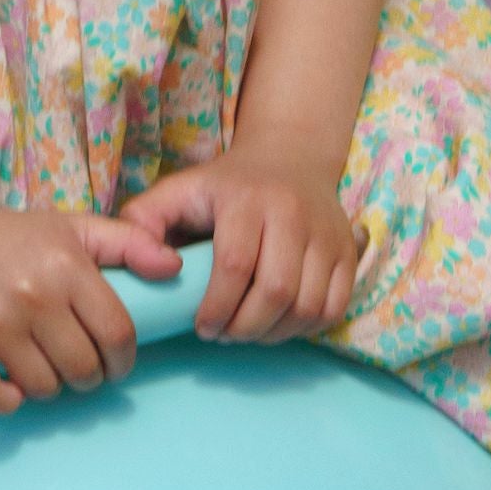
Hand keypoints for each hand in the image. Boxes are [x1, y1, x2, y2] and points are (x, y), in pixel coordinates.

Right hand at [0, 193, 181, 415]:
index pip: (117, 333)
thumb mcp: (76, 228)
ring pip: (43, 386)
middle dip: (90, 376)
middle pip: (83, 368)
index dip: (124, 359)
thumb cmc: (17, 236)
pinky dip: (8, 401)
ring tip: (46, 367)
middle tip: (81, 367)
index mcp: (67, 267)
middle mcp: (33, 296)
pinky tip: (14, 387)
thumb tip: (176, 267)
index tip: (117, 363)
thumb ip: (131, 243)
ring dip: (51, 386)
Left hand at [118, 138, 358, 342]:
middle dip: (245, 328)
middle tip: (225, 334)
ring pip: (307, 305)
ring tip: (249, 330)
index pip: (235, 264)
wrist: (291, 156)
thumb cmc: (225, 185)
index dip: (217, 307)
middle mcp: (292, 212)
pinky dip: (306, 327)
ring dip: (274, 333)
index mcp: (247, 198)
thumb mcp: (177, 190)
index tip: (202, 326)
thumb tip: (156, 269)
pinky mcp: (347, 250)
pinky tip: (280, 323)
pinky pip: (334, 306)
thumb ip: (143, 223)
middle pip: (276, 291)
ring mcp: (326, 232)